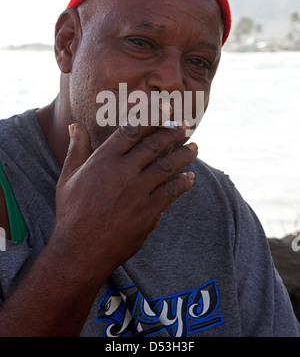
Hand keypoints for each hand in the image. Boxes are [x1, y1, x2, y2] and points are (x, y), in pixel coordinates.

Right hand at [53, 121, 197, 278]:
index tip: (164, 110)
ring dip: (184, 155)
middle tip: (184, 126)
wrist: (81, 250)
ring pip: (168, 166)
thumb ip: (76, 149)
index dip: (151, 117)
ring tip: (194, 147)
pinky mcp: (149, 211)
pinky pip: (172, 192)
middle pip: (154, 145)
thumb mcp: (68, 177)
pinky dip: (184, 182)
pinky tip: (190, 178)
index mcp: (104, 160)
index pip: (132, 130)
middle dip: (172, 132)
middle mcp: (123, 171)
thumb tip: (75, 126)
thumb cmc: (71, 213)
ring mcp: (138, 191)